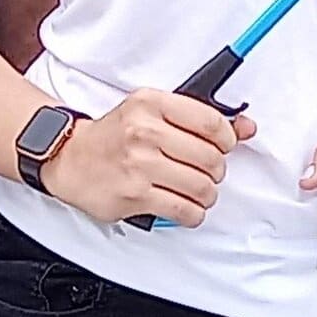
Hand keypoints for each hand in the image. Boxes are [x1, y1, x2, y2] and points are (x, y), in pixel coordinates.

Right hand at [38, 91, 257, 227]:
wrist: (70, 157)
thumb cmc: (115, 134)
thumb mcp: (152, 112)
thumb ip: (198, 117)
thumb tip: (246, 127)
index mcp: (151, 103)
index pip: (211, 121)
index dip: (227, 139)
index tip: (224, 146)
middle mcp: (144, 131)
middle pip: (210, 158)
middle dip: (215, 170)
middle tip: (206, 171)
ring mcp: (139, 164)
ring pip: (201, 187)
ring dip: (206, 194)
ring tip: (196, 191)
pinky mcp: (135, 195)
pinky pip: (184, 210)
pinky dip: (193, 213)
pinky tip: (184, 206)